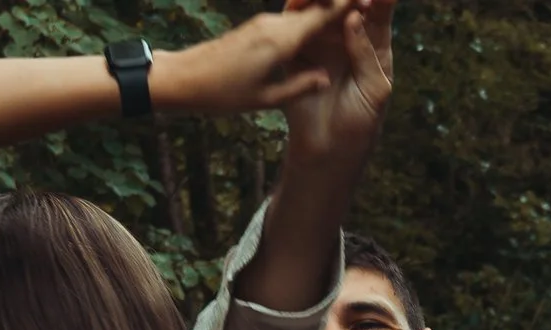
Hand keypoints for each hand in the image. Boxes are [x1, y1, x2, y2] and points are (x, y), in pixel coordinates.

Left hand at [155, 1, 363, 116]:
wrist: (182, 78)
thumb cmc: (222, 94)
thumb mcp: (265, 99)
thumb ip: (299, 87)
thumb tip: (327, 78)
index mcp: (280, 42)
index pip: (323, 16)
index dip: (348, 5)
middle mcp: (273, 26)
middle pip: (315, 7)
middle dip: (340, 3)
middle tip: (368, 1)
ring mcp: (263, 24)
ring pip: (303, 12)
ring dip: (325, 10)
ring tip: (349, 11)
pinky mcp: (255, 28)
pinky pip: (290, 20)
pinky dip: (309, 20)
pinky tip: (320, 27)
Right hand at [280, 0, 394, 159]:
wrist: (328, 149)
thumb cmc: (360, 122)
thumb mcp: (375, 89)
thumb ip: (365, 53)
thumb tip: (353, 16)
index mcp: (372, 44)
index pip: (377, 12)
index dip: (380, 0)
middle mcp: (344, 36)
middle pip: (345, 2)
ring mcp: (319, 40)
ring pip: (318, 8)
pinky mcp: (294, 50)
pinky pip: (293, 25)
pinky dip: (297, 12)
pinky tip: (301, 6)